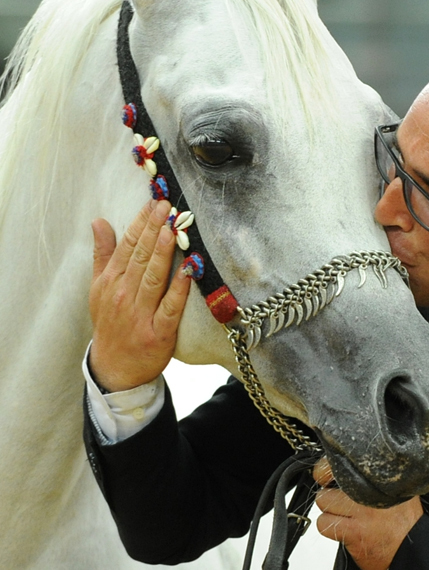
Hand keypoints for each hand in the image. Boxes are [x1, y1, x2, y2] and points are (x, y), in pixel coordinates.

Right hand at [88, 200, 190, 391]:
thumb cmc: (110, 322)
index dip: (141, 223)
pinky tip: (188, 271)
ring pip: (153, 278)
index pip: (126, 246)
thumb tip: (99, 221)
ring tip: (172, 229)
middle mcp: (123, 295)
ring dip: (162, 253)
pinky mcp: (159, 333)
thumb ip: (103, 254)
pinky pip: (170, 307)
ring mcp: (140, 314)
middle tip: (166, 206)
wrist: (114, 367)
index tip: (153, 202)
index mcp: (110, 282)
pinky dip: (179, 289)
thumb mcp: (99, 287)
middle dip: (153, 229)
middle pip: (140, 257)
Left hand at [313, 458, 423, 569]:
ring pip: (323, 500)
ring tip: (343, 514)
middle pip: (329, 477)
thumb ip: (381, 471)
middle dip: (331, 489)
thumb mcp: (399, 485)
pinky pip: (324, 524)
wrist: (414, 545)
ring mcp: (361, 509)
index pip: (343, 458)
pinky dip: (329, 527)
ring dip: (329, 509)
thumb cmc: (406, 518)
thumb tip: (357, 461)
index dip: (331, 466)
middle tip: (340, 499)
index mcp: (380, 473)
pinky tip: (344, 528)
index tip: (329, 473)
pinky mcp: (353, 531)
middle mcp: (370, 488)